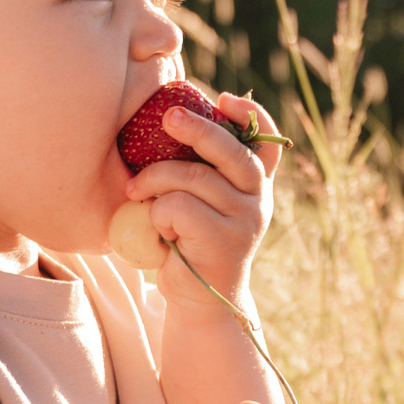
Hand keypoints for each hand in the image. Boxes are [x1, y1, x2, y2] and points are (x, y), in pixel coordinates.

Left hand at [125, 92, 280, 307]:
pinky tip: (160, 231)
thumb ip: (202, 171)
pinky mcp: (224, 241)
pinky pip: (177, 206)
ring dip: (154, 181)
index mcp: (255, 184)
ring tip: (136, 193)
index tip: (225, 100)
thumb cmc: (191, 244)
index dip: (252, 115)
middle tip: (167, 117)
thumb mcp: (203, 202)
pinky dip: (157, 214)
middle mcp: (259, 198)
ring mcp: (245, 219)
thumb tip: (172, 121)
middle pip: (231, 149)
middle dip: (196, 128)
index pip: (267, 142)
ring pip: (191, 177)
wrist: (202, 303)